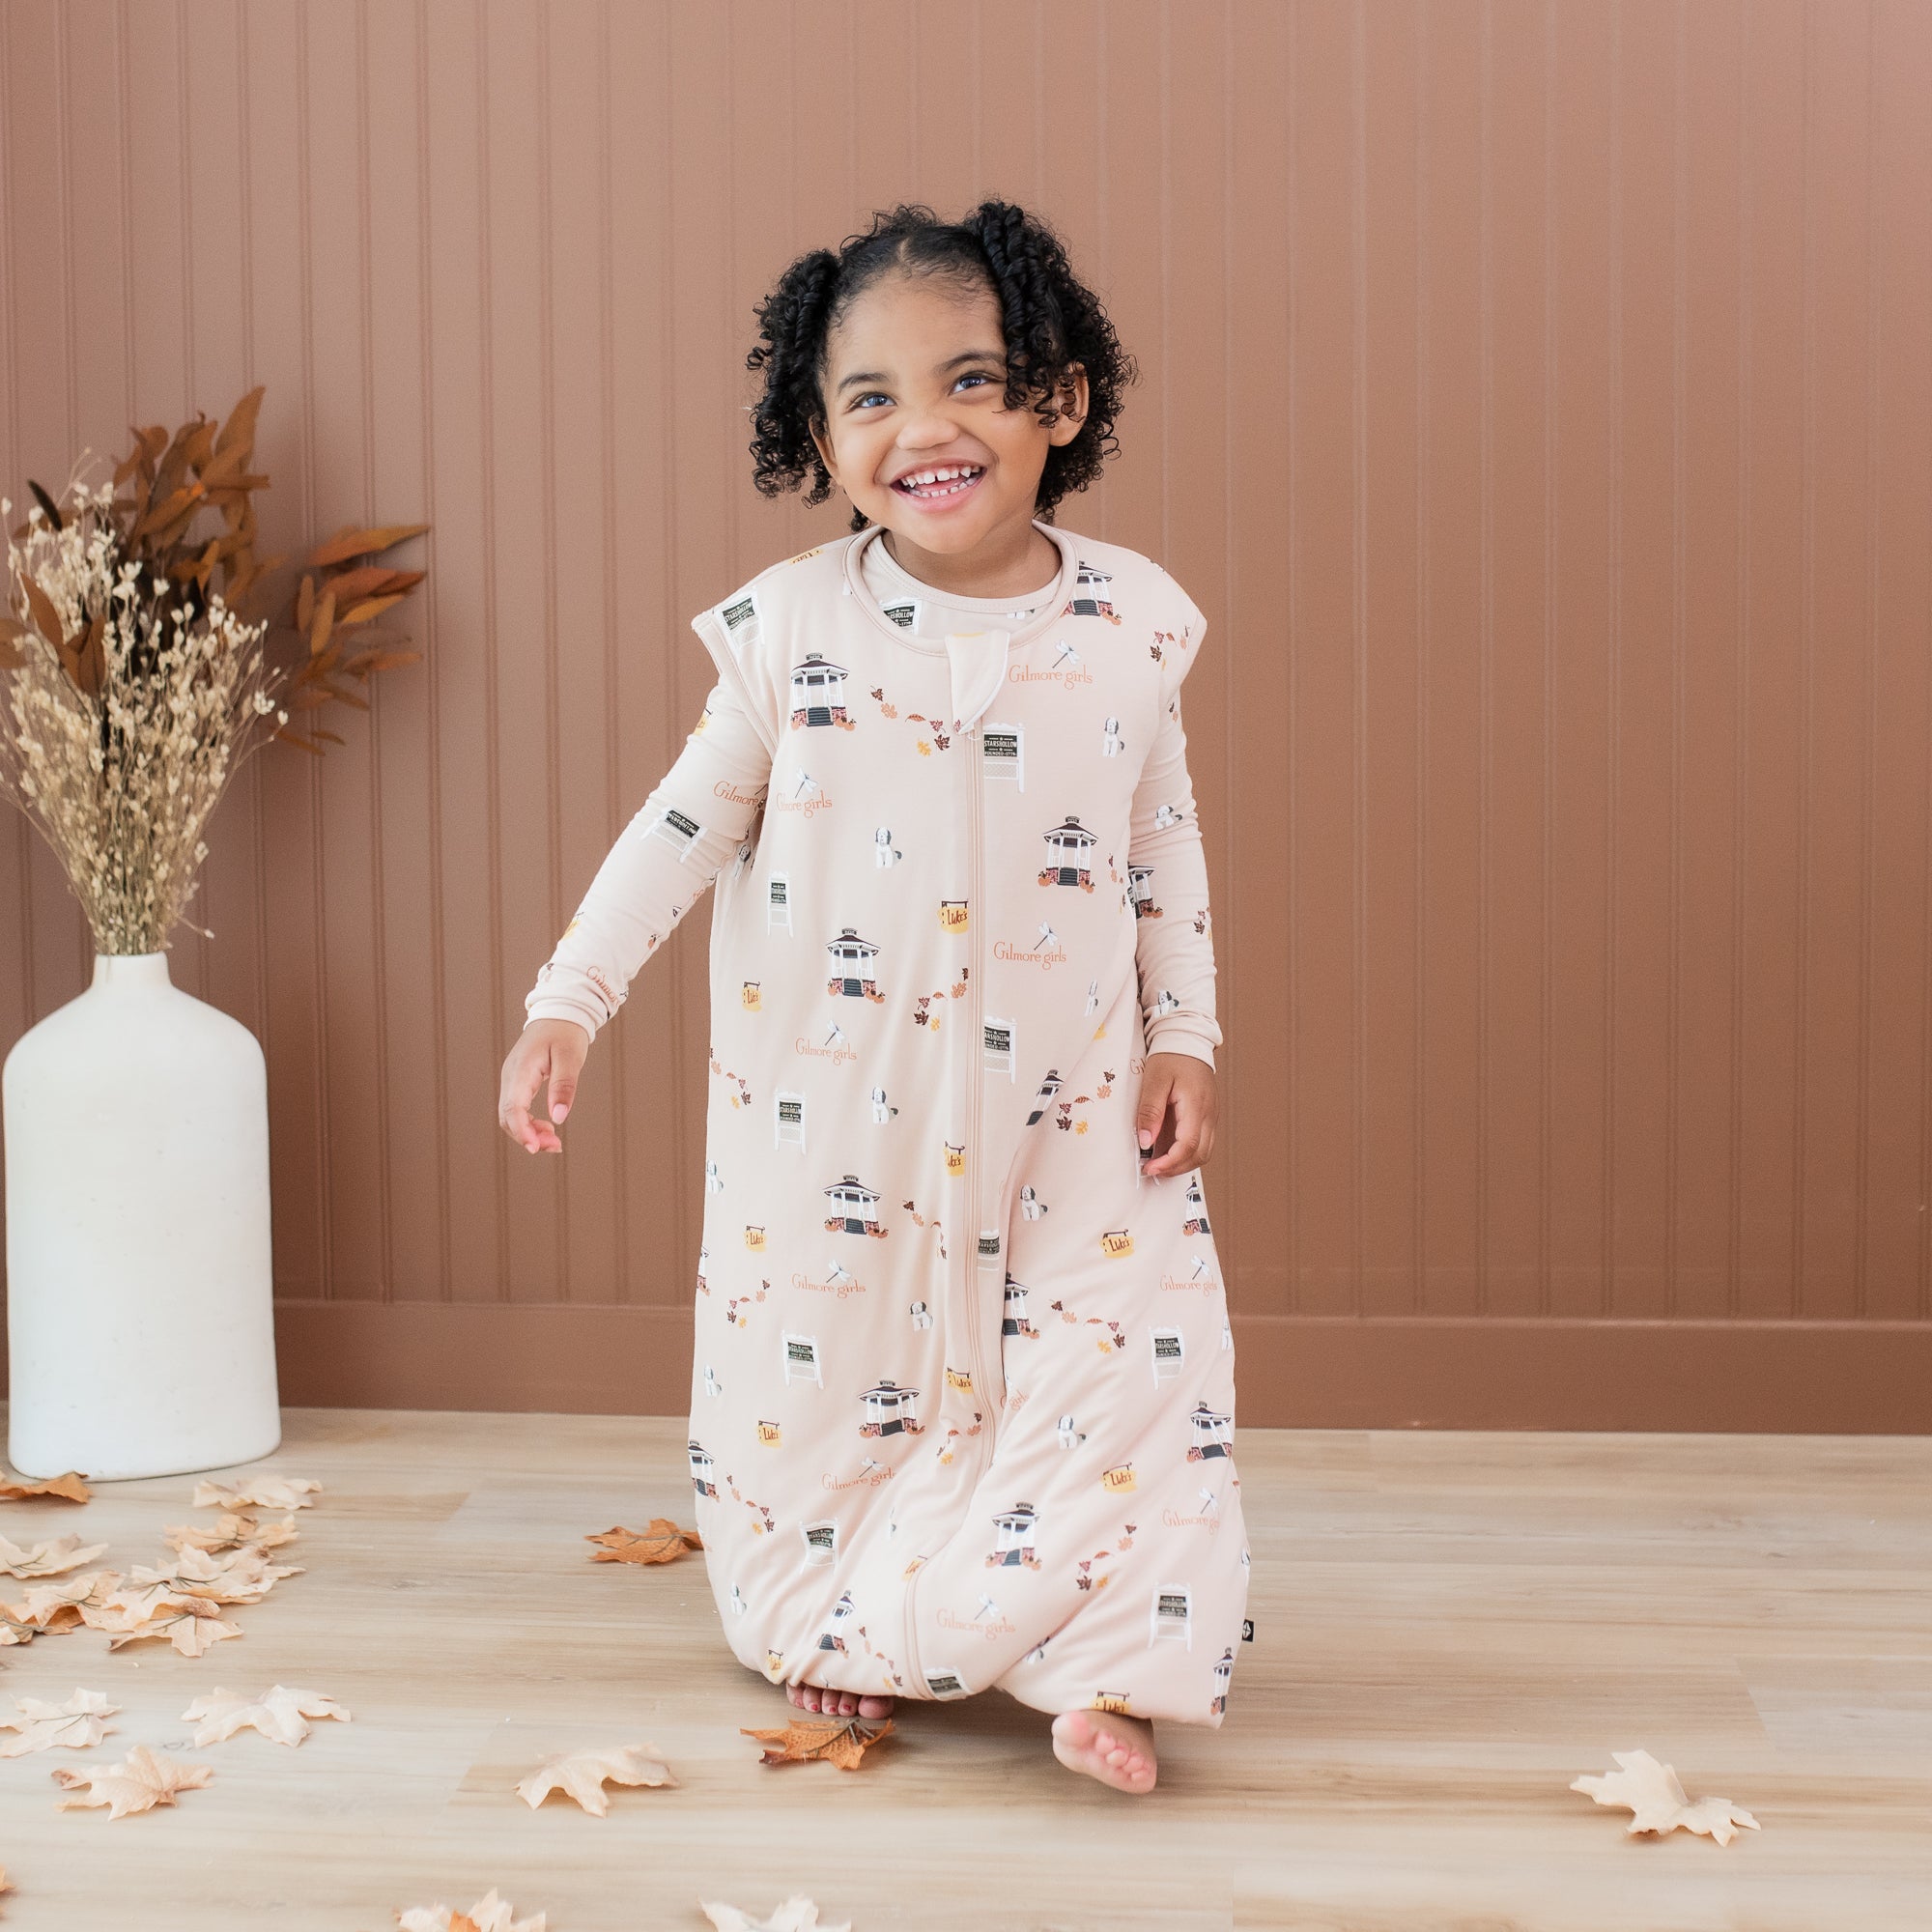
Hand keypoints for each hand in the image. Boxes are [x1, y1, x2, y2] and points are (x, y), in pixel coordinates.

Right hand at [498, 1018, 591, 1153]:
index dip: (522, 1131)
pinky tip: (548, 1128)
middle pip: (507, 1118)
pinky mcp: (518, 1084)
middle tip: (555, 1146)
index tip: (536, 1148)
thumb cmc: (566, 1033)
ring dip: (530, 1133)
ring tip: (555, 1141)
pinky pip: (517, 1110)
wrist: (559, 1014)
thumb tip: (559, 1118)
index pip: (512, 1108)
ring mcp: (512, 1081)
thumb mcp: (570, 1058)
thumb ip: (564, 1086)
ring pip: (510, 1117)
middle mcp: (510, 1078)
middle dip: (528, 1137)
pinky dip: (530, 1124)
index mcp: (521, 1070)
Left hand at [1136, 1051, 1217, 1176]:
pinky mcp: (1208, 1115)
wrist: (1187, 1040)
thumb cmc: (1170, 1057)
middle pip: (1200, 1155)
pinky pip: (1203, 1142)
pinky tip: (1168, 1152)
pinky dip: (1187, 1153)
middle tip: (1152, 1170)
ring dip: (1182, 1163)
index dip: (1170, 1162)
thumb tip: (1145, 1142)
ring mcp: (1211, 1116)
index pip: (1189, 1145)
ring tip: (1159, 1164)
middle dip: (1176, 1168)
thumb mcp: (1154, 1081)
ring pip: (1204, 1152)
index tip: (1150, 1169)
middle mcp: (1209, 1114)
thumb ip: (1150, 1112)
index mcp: (1196, 1105)